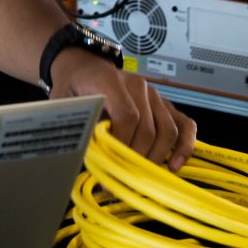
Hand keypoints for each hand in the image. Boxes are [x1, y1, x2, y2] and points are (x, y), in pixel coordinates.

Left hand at [48, 47, 196, 171]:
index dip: (123, 145)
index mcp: (112, 81)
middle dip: (137, 159)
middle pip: (148, 128)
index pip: (127, 116)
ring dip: (156, 158)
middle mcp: (139, 86)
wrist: (83, 66)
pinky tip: (174, 165)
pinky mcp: (165, 105)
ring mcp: (155, 95)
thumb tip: (78, 156)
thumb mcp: (63, 102)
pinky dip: (184, 146)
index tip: (112, 168)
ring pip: (168, 130)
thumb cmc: (74, 87)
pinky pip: (185, 125)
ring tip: (142, 178)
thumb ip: (72, 124)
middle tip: (123, 182)